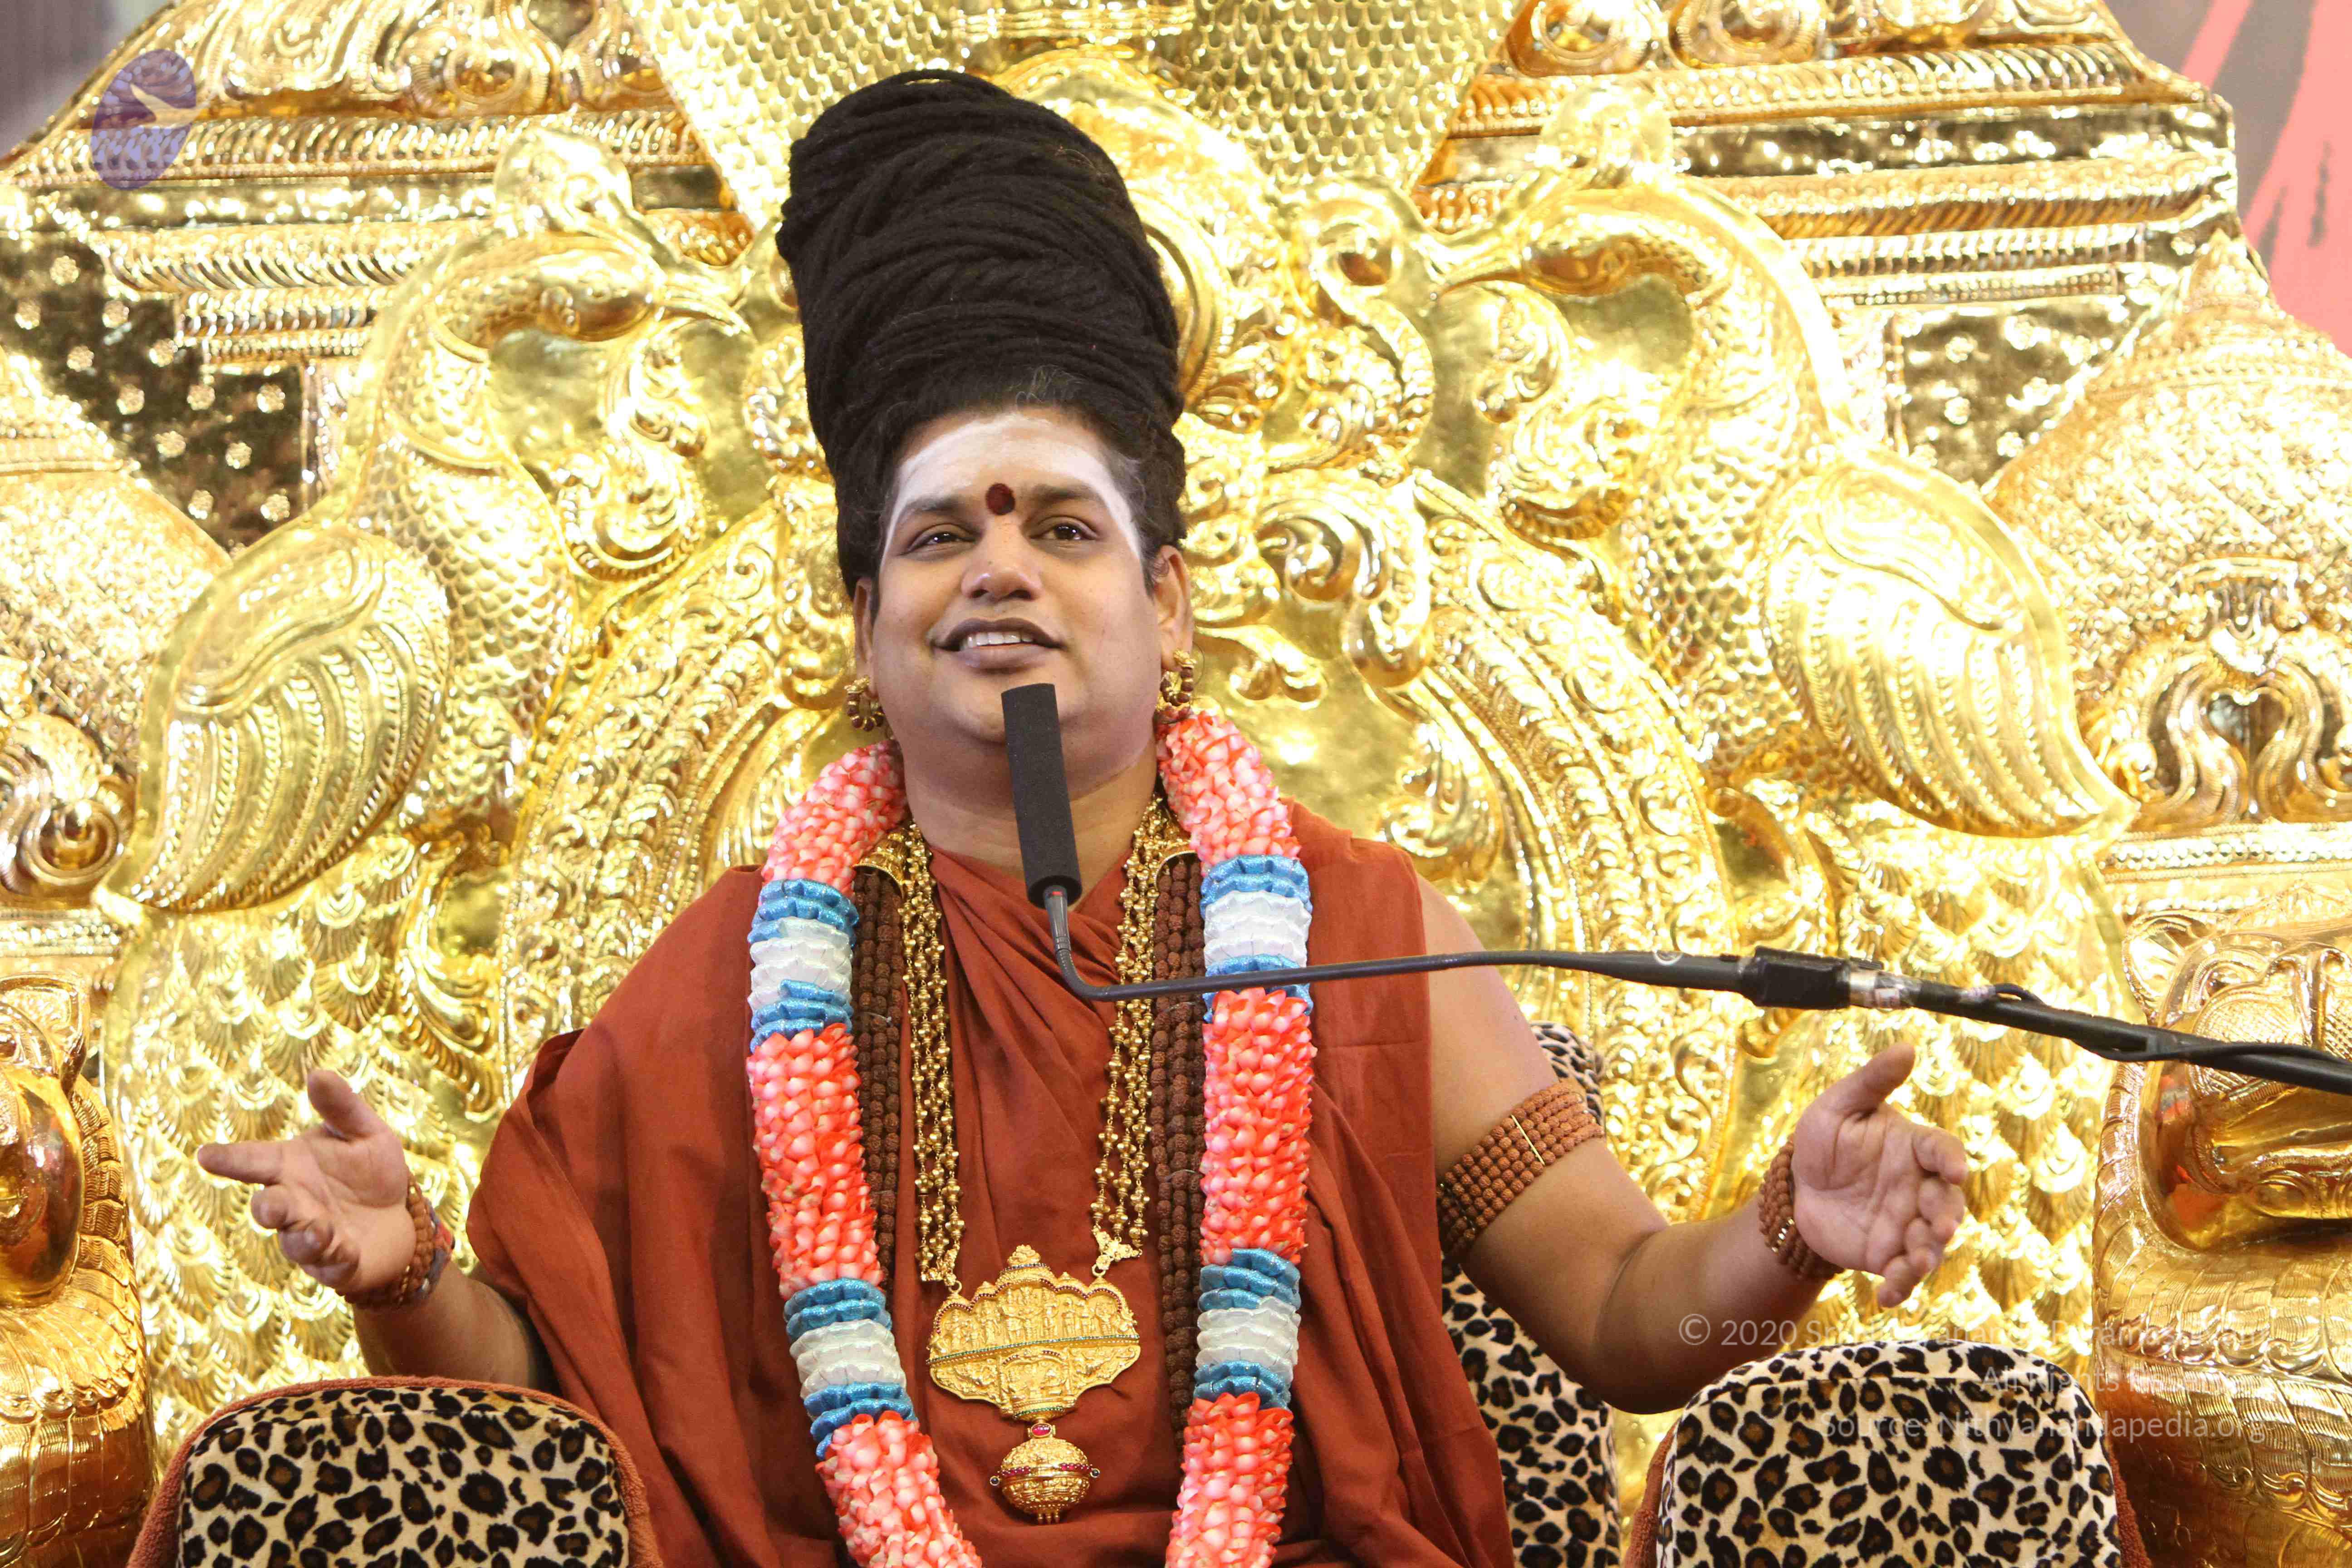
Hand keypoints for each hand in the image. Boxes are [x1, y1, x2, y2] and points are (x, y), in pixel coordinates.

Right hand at [196, 1069, 416, 1296]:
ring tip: (319, 1229)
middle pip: (268, 1207)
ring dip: (305, 1236)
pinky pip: (330, 1264)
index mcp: (291, 1166)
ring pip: (295, 1240)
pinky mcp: (335, 1263)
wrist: (399, 1217)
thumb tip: (317, 1073)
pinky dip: (336, 1257)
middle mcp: (293, 1202)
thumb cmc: (372, 1171)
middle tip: (269, 1206)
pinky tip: (347, 1249)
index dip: (229, 1158)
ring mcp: (310, 1236)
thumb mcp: (366, 1133)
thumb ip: (342, 1107)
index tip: (203, 1154)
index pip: (253, 1160)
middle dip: (268, 1208)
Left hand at [1789, 1042, 1968, 1308]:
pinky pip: (1904, 1273)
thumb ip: (1872, 1081)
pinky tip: (1887, 1297)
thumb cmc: (1823, 1140)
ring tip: (1916, 1262)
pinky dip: (1901, 1286)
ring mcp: (1908, 1223)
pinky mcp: (1889, 1254)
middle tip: (1940, 1227)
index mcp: (1912, 1147)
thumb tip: (1907, 1046)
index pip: (1941, 1150)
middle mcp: (1918, 1187)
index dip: (1950, 1159)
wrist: (1797, 1187)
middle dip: (1946, 1216)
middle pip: (1945, 1202)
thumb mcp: (1838, 1106)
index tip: (1954, 1169)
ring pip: (1931, 1242)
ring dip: (1928, 1254)